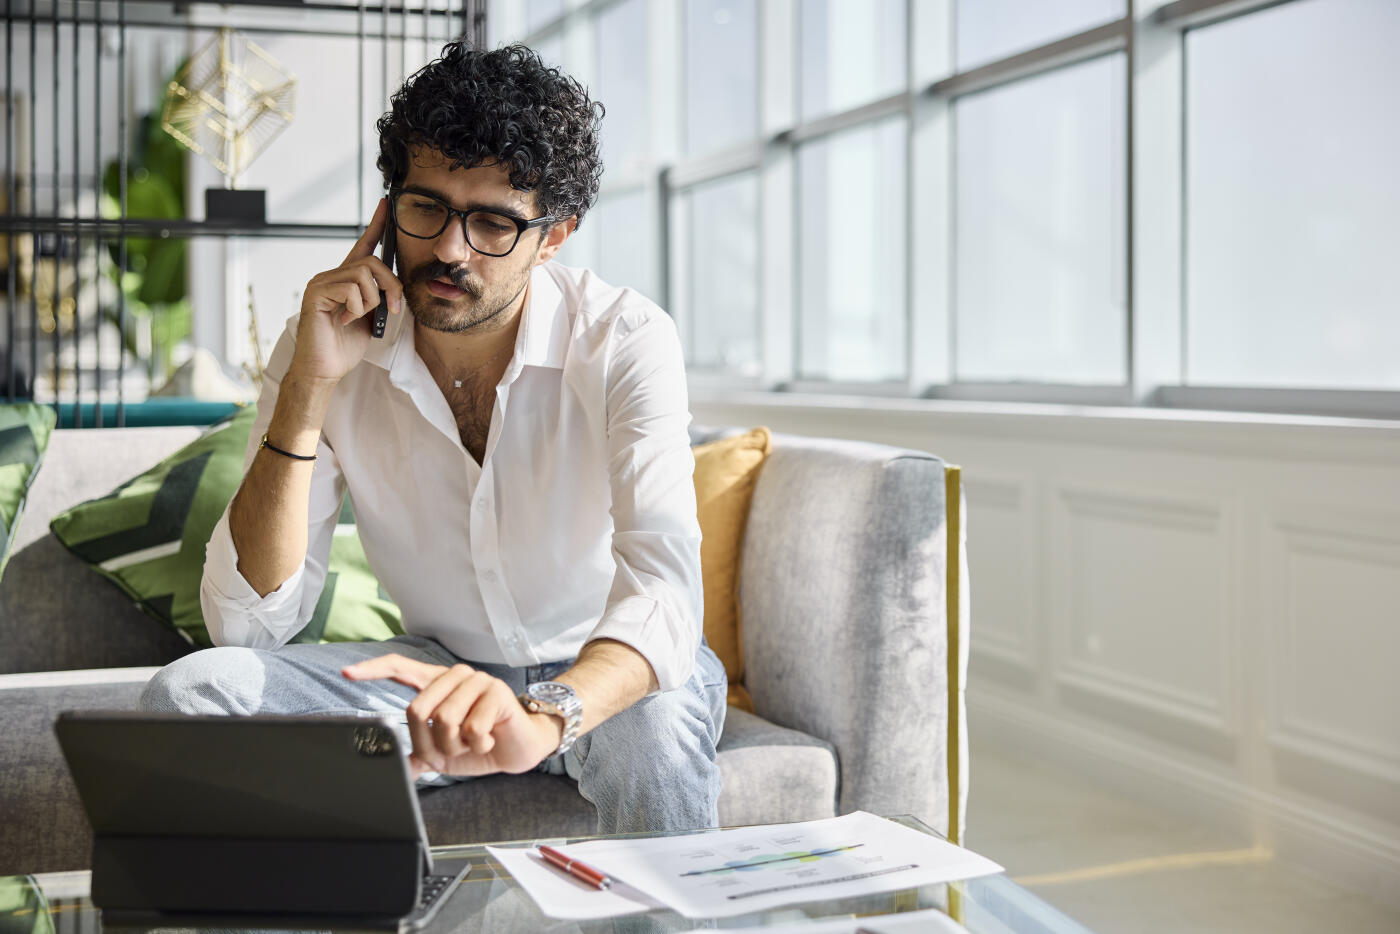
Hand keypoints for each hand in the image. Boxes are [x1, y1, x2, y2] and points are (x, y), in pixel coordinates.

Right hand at [289, 197, 402, 385]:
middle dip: (391, 286)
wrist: (325, 368)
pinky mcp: (316, 292)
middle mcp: (332, 275)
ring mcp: (321, 282)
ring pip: (364, 276)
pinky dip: (356, 309)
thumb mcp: (371, 316)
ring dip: (371, 302)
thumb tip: (394, 285)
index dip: (375, 225)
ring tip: (357, 318)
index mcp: (347, 279)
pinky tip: (343, 320)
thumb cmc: (345, 345)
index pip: (363, 245)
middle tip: (393, 309)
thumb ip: (379, 296)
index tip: (384, 205)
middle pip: (372, 262)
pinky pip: (351, 290)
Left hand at [342, 654, 563, 777]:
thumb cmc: (481, 744)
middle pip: (417, 709)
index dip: (374, 670)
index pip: (401, 667)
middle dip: (429, 743)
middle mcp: (455, 676)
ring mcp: (476, 681)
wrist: (520, 748)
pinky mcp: (496, 692)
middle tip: (449, 753)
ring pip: (443, 720)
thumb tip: (398, 764)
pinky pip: (471, 727)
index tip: (347, 674)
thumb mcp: (444, 752)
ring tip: (472, 745)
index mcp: (437, 684)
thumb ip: (421, 752)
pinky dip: (477, 746)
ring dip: (455, 746)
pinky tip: (489, 740)